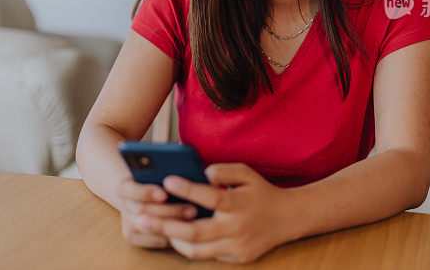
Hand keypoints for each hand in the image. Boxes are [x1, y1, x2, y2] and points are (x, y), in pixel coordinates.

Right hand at [117, 175, 199, 248]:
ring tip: (194, 218)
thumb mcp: (163, 168)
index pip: (127, 189)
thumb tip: (186, 169)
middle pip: (142, 210)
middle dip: (168, 210)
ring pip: (148, 227)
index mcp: (126, 186)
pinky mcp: (133, 236)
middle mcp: (124, 205)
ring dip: (172, 223)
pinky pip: (153, 240)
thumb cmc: (161, 176)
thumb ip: (167, 167)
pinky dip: (169, 237)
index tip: (164, 194)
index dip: (145, 192)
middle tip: (192, 210)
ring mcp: (127, 222)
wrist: (147, 193)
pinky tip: (188, 231)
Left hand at [134, 163, 292, 263]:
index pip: (211, 197)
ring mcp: (237, 247)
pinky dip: (188, 246)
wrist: (289, 218)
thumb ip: (223, 170)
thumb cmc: (260, 191)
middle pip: (195, 231)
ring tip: (151, 227)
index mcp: (240, 204)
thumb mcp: (246, 173)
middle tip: (140, 216)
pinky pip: (207, 255)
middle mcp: (238, 229)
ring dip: (172, 239)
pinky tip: (173, 235)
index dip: (188, 189)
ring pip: (196, 250)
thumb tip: (200, 174)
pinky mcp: (238, 259)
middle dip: (164, 225)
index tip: (167, 180)